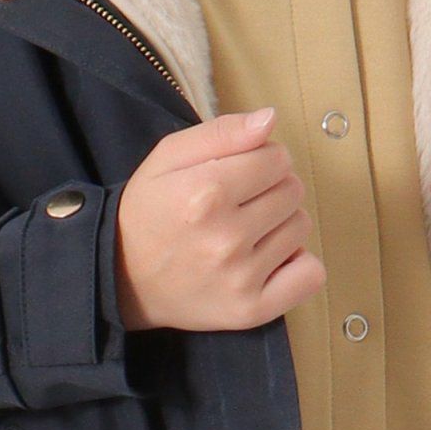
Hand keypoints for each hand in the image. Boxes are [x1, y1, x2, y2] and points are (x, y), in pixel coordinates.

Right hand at [115, 108, 325, 331]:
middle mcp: (226, 237)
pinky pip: (310, 274)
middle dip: (271, 189)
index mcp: (206, 192)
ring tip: (245, 231)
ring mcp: (241, 278)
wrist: (120, 277)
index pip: (277, 158)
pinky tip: (267, 259)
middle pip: (293, 191)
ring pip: (301, 228)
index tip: (238, 173)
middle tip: (238, 204)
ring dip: (280, 224)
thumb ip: (222, 132)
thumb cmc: (148, 211)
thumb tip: (270, 119)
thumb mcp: (168, 157)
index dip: (261, 159)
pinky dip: (297, 264)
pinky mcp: (251, 310)